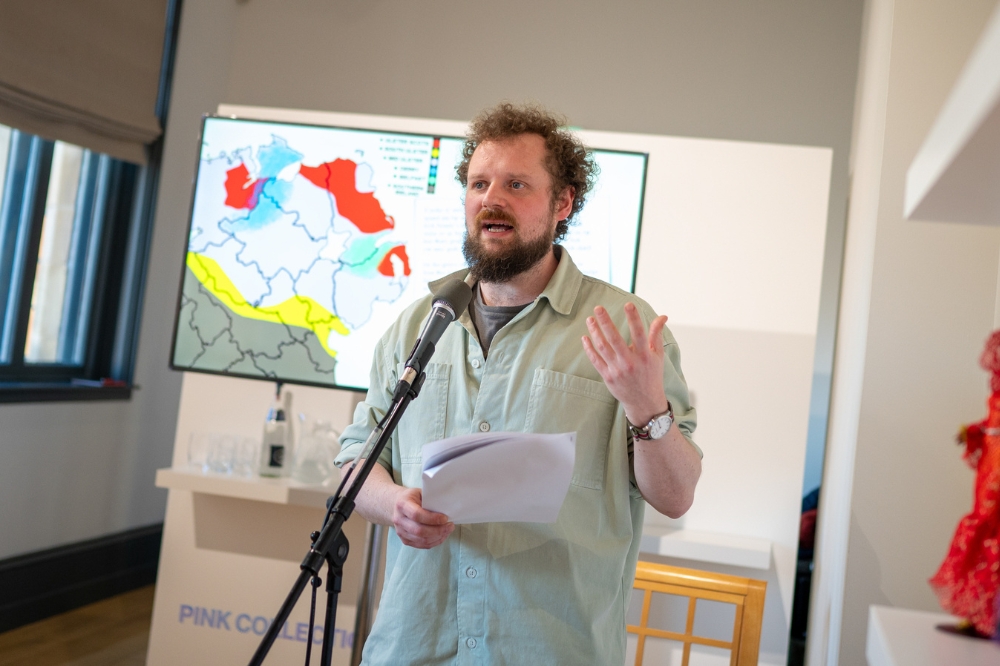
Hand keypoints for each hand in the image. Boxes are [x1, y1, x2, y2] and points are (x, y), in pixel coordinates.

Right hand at [392, 487, 453, 548]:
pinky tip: (441, 536)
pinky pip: (421, 545)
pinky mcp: (405, 540)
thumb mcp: (419, 492)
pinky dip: (434, 542)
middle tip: (450, 526)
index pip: (416, 515)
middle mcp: (399, 520)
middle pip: (419, 530)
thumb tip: (446, 508)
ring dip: (438, 537)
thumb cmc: (412, 498)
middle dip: (438, 530)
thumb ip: (430, 500)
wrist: (397, 506)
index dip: (432, 518)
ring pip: (421, 540)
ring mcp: (400, 532)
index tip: (445, 518)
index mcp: (402, 505)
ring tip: (447, 531)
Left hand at [582, 303, 668, 424]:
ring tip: (590, 319)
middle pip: (615, 339)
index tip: (628, 304)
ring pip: (603, 348)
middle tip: (598, 308)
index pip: (639, 333)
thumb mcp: (657, 356)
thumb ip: (656, 334)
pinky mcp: (608, 377)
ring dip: (595, 332)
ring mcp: (617, 370)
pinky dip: (589, 348)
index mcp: (644, 355)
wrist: (644, 403)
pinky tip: (585, 337)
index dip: (634, 318)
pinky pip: (595, 360)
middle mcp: (630, 362)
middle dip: (606, 322)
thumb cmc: (652, 376)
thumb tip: (663, 316)